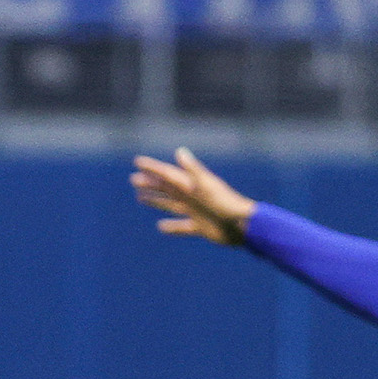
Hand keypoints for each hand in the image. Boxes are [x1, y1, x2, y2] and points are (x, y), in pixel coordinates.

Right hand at [132, 147, 256, 244]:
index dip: (153, 168)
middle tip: (134, 179)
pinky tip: (161, 227)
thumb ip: (193, 170)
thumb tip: (179, 151)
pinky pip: (183, 227)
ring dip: (157, 201)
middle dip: (151, 183)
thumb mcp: (207, 186)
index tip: (138, 162)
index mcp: (193, 185)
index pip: (168, 174)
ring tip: (141, 198)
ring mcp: (197, 211)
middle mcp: (194, 197)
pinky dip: (172, 227)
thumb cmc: (227, 204)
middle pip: (168, 188)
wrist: (244, 226)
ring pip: (172, 205)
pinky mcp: (201, 226)